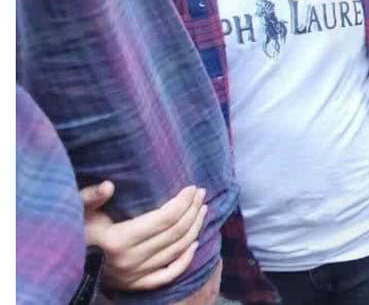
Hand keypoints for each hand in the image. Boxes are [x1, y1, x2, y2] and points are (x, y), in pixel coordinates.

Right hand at [82, 182, 207, 291]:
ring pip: (176, 250)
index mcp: (118, 240)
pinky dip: (186, 259)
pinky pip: (168, 274)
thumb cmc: (73, 231)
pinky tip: (195, 243)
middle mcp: (131, 260)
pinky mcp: (137, 285)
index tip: (192, 188)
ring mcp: (135, 275)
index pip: (164, 219)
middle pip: (175, 232)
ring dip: (194, 228)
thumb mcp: (76, 210)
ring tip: (202, 210)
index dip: (182, 202)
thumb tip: (109, 185)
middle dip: (193, 210)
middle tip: (202, 194)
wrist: (65, 264)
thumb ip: (91, 197)